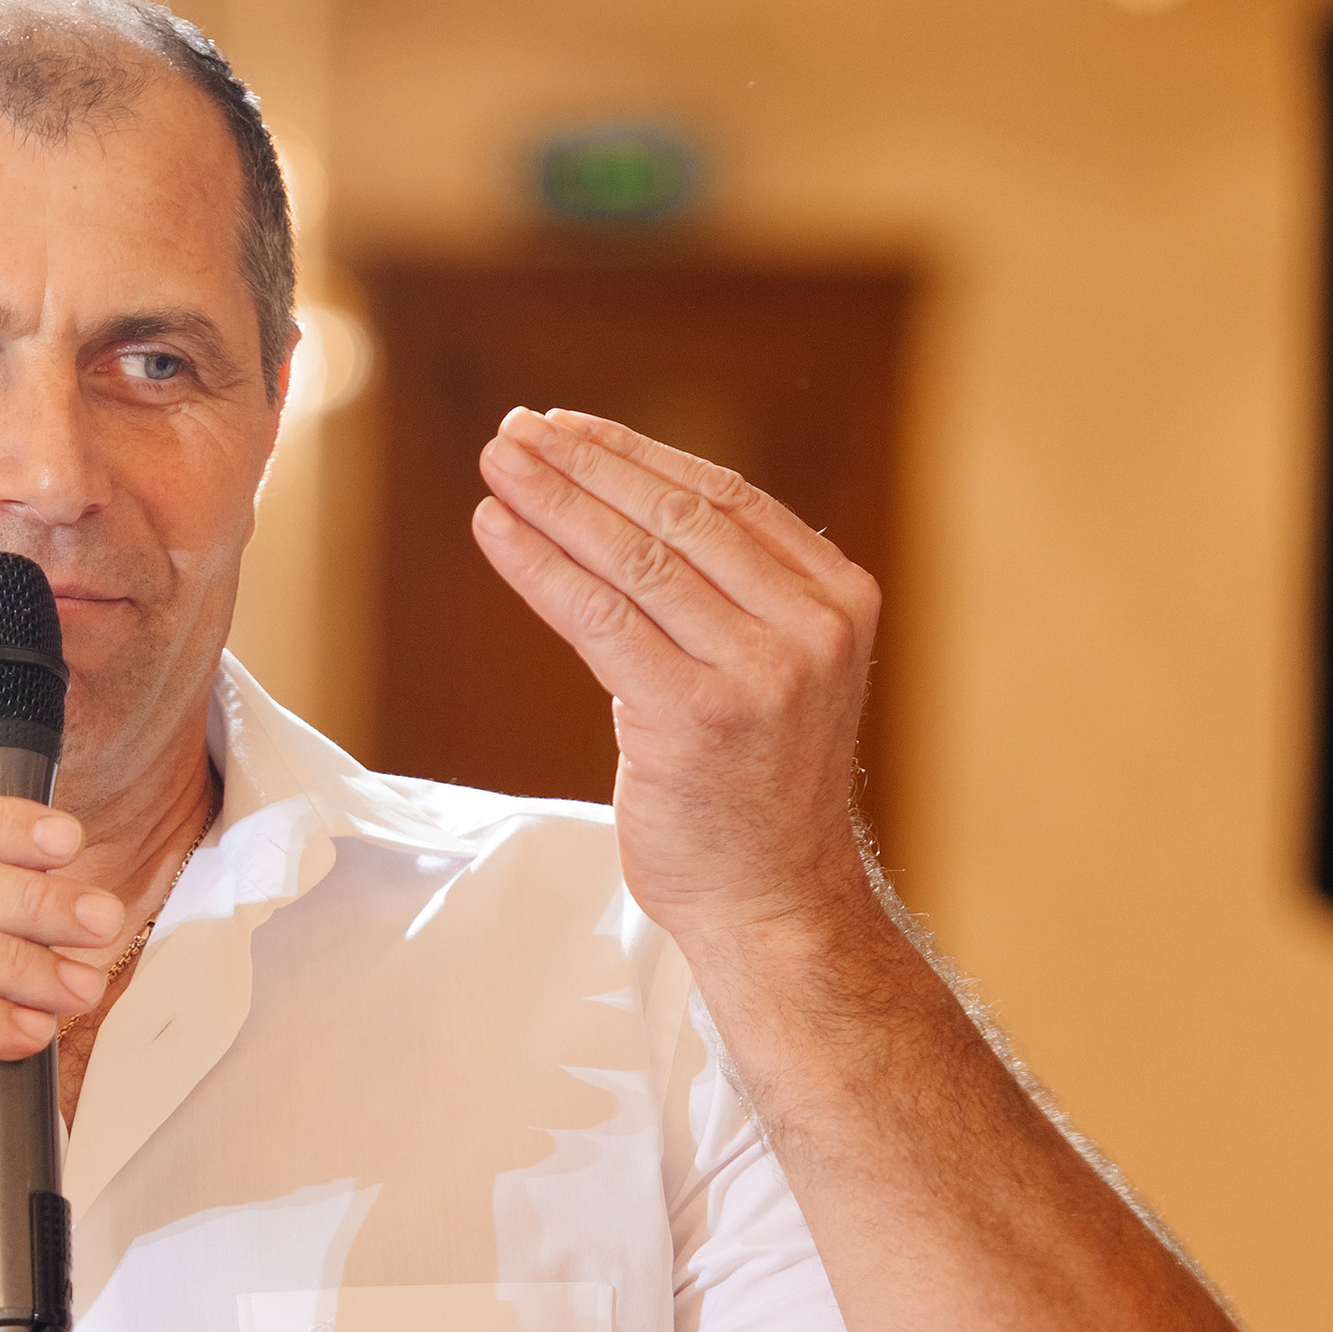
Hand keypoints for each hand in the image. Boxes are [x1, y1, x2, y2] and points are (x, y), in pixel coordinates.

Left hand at [472, 406, 878, 955]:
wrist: (773, 902)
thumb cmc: (756, 796)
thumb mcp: (774, 675)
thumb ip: (733, 599)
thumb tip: (630, 513)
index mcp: (838, 601)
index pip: (725, 499)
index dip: (637, 455)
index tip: (570, 429)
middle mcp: (810, 627)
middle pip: (676, 517)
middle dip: (584, 465)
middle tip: (515, 433)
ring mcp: (759, 672)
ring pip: (634, 558)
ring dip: (553, 501)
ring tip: (497, 465)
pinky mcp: (694, 716)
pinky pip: (598, 618)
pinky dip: (538, 567)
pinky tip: (494, 530)